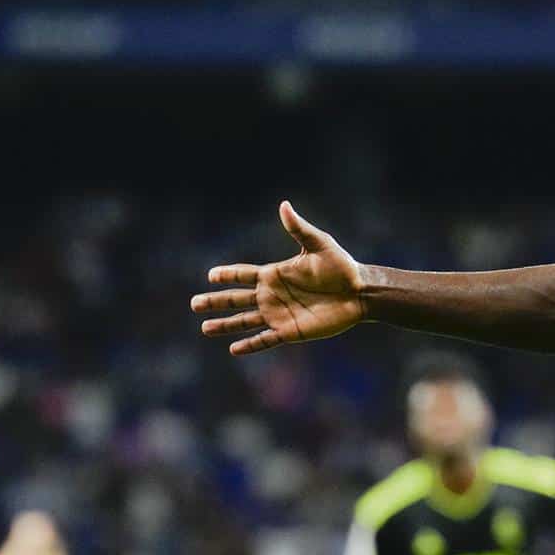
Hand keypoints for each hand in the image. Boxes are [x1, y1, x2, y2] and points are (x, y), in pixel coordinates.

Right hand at [191, 201, 367, 356]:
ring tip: (205, 328)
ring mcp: (279, 314)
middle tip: (194, 304)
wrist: (360, 293)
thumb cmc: (341, 266)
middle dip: (215, 302)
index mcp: (274, 274)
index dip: (226, 275)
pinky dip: (250, 345)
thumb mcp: (319, 245)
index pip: (242, 274)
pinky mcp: (290, 331)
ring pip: (245, 321)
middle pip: (236, 299)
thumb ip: (299, 229)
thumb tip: (284, 205)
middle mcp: (272, 295)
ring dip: (225, 325)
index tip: (210, 276)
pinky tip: (233, 349)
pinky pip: (265, 340)